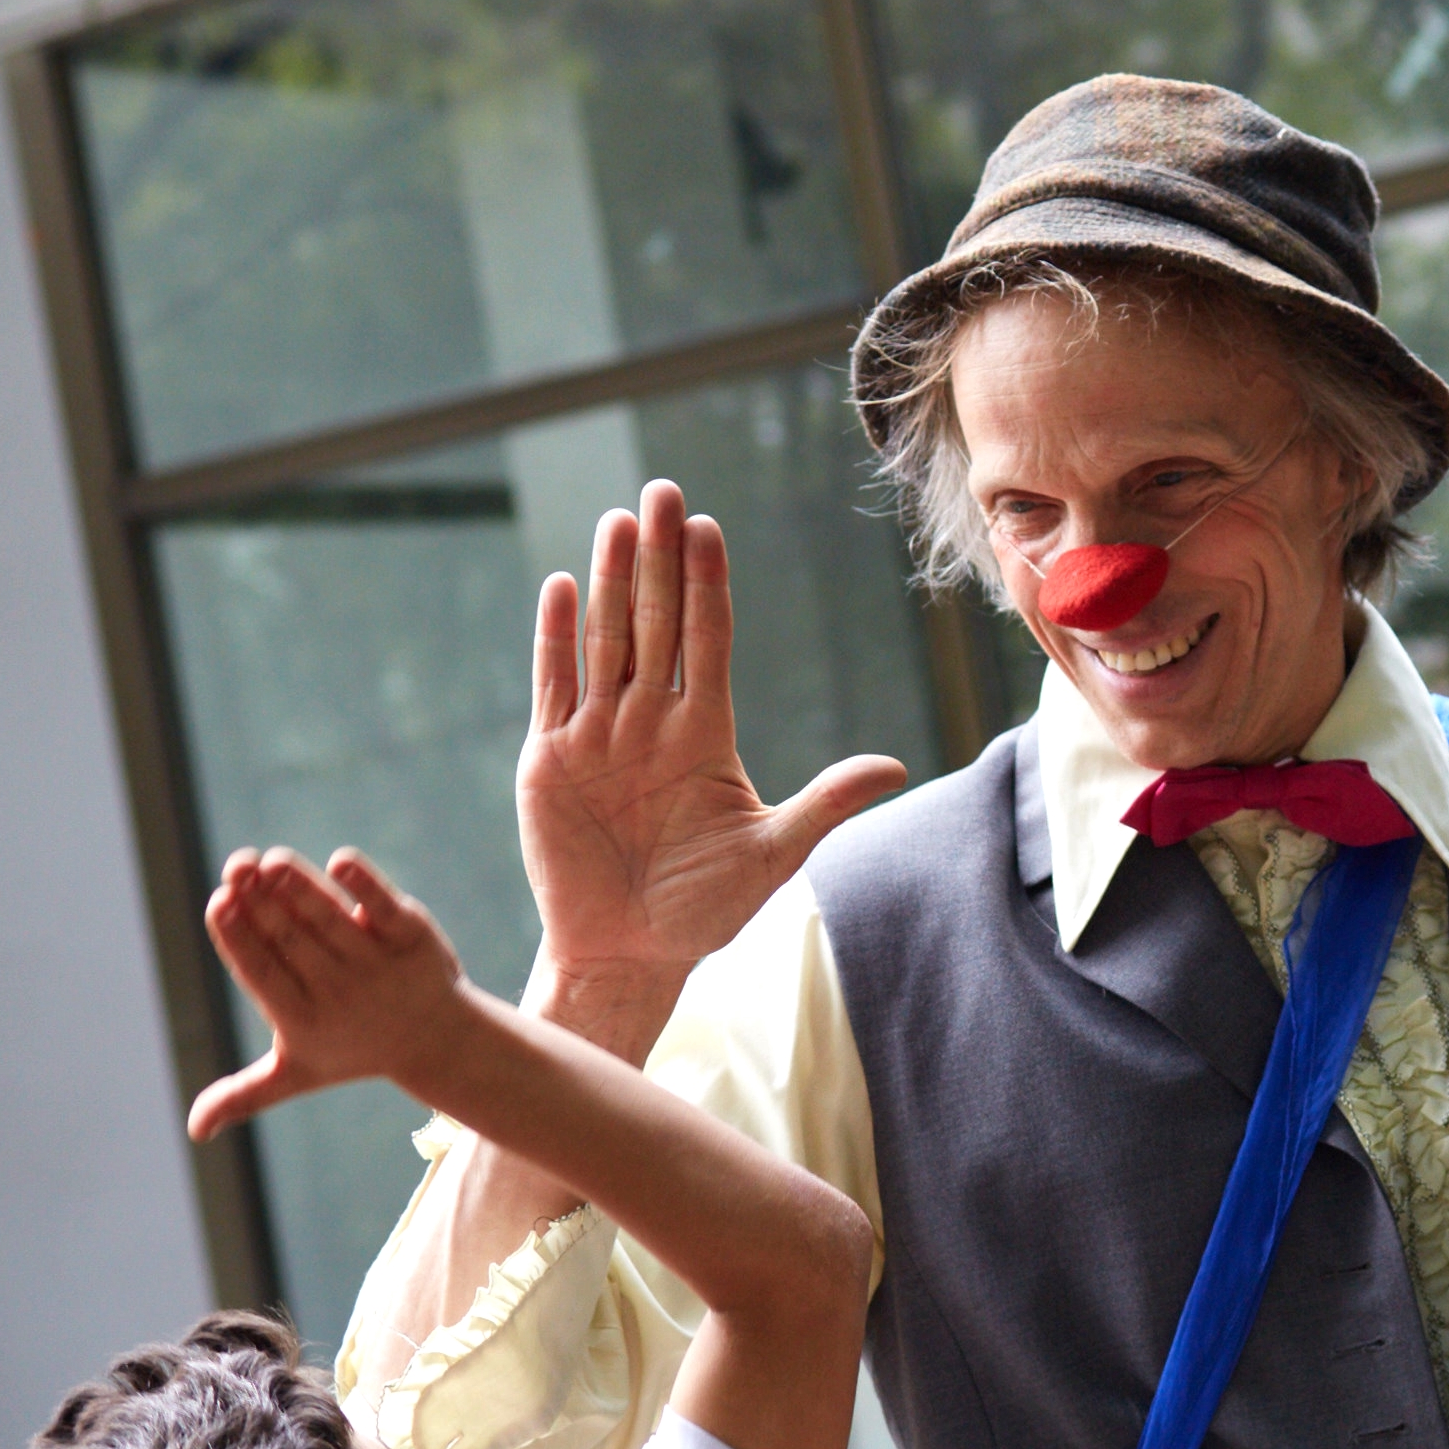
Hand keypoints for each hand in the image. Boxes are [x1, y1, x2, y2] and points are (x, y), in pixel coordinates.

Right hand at [187, 849, 467, 1139]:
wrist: (436, 1041)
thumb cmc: (352, 1048)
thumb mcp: (297, 1073)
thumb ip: (245, 1093)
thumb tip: (195, 1132)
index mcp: (304, 1021)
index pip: (262, 973)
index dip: (237, 938)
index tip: (217, 902)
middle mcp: (341, 994)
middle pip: (290, 939)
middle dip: (260, 902)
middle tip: (236, 870)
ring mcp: (379, 965)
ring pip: (330, 918)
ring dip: (298, 886)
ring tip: (269, 862)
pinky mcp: (412, 936)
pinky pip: (383, 907)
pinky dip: (363, 886)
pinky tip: (339, 863)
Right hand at [514, 480, 905, 1059]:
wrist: (630, 954)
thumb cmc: (703, 910)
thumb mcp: (773, 856)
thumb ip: (826, 804)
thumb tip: (895, 767)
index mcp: (704, 734)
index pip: (709, 642)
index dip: (708, 587)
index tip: (710, 531)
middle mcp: (651, 722)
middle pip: (657, 624)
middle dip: (660, 561)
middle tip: (664, 494)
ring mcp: (600, 736)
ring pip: (607, 641)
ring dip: (612, 582)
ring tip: (617, 522)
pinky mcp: (552, 759)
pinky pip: (554, 686)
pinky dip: (557, 638)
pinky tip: (563, 587)